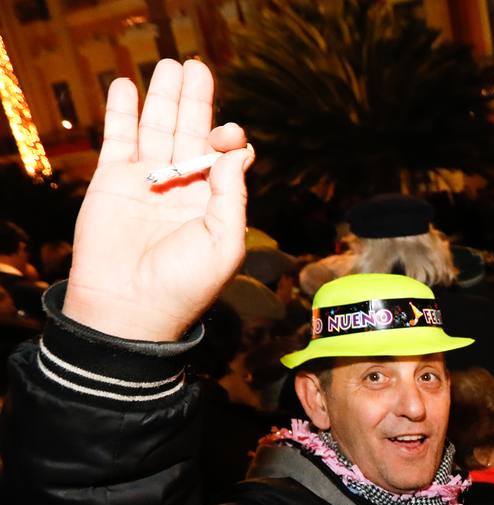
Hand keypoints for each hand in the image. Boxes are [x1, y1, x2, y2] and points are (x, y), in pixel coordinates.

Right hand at [64, 59, 252, 340]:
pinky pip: (118, 139)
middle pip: (189, 133)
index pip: (222, 158)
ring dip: (163, 98)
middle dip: (195, 102)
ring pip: (155, 129)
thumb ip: (232, 195)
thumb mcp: (224, 242)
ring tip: (171, 66)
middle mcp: (181, 189)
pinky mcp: (112, 182)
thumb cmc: (184, 285)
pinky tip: (125, 87)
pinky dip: (121, 112)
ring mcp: (146, 183)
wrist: (131, 307)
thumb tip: (239, 153)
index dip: (227, 140)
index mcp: (212, 203)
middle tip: (197, 67)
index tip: (227, 136)